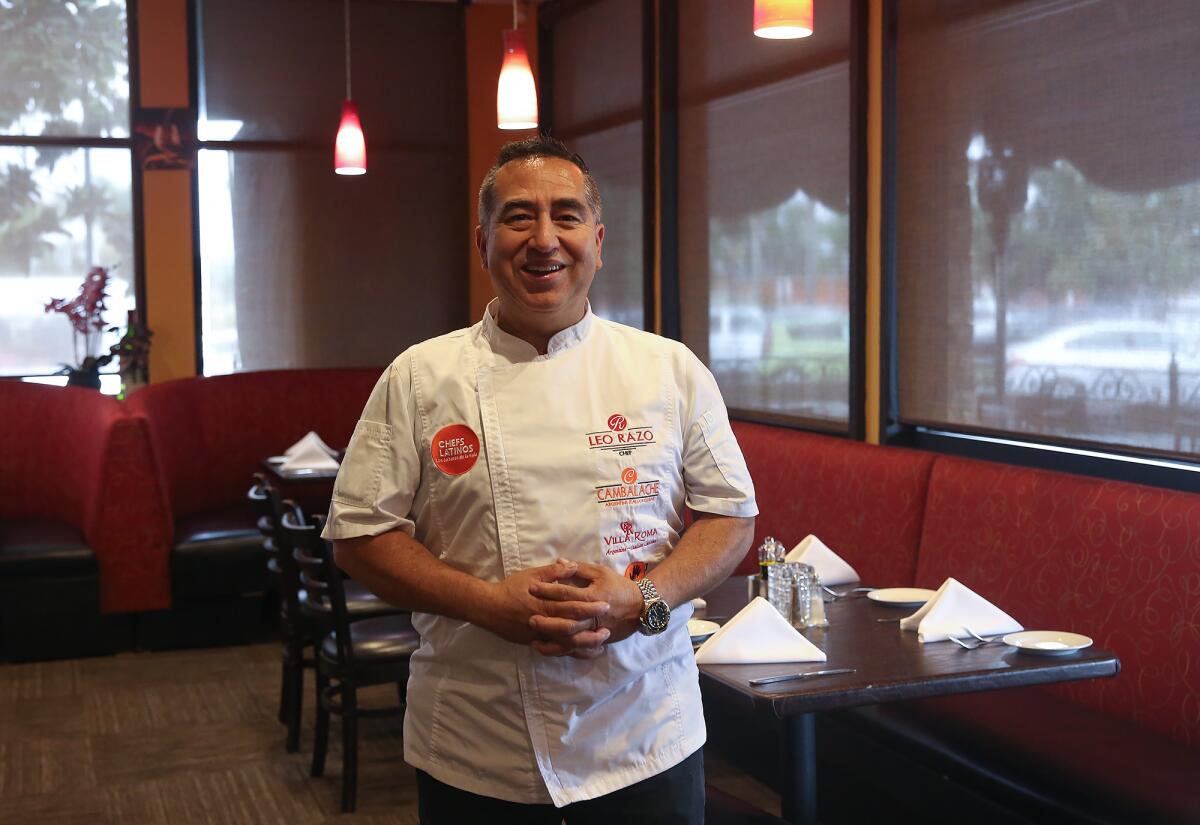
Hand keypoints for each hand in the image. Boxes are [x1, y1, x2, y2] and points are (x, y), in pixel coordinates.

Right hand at [475, 558, 610, 647]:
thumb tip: (572, 565)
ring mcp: (540, 635)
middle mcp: (545, 621)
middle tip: (608, 627)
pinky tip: (584, 652)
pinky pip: (557, 651)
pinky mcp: (536, 642)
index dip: (591, 606)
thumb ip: (554, 572)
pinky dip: (572, 652)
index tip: (606, 604)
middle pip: (573, 628)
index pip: (573, 606)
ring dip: (585, 644)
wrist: (490, 608)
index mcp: (546, 603)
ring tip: (601, 643)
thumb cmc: (512, 589)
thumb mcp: (532, 575)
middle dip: (592, 628)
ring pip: (566, 644)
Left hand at [528, 561, 643, 657]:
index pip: (565, 593)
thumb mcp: (601, 572)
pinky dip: (564, 651)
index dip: (547, 590)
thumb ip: (579, 568)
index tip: (532, 588)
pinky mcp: (596, 640)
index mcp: (591, 596)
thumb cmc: (619, 587)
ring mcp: (594, 631)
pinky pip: (578, 649)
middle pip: (564, 619)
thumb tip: (559, 561)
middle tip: (528, 617)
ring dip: (551, 640)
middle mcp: (591, 616)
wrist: (641, 607)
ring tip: (534, 640)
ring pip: (569, 639)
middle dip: (545, 619)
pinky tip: (550, 650)